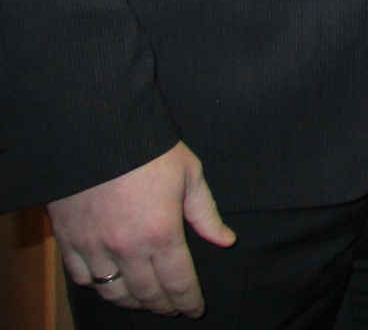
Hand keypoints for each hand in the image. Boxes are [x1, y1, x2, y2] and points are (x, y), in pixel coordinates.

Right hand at [50, 142, 233, 316]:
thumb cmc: (150, 149)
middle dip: (164, 306)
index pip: (178, 282)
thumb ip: (206, 214)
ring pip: (113, 292)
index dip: (188, 301)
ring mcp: (93, 246)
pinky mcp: (68, 240)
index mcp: (160, 233)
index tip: (195, 310)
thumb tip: (225, 240)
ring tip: (147, 301)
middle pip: (147, 293)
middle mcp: (125, 248)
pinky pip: (81, 277)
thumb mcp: (190, 175)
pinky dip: (98, 287)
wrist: (98, 131)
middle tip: (175, 309)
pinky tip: (111, 284)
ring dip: (133, 302)